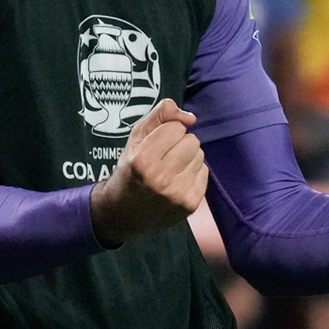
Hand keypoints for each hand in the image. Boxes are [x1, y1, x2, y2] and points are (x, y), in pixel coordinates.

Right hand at [90, 98, 207, 245]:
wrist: (123, 212)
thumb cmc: (131, 169)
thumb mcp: (135, 138)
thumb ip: (160, 115)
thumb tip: (190, 118)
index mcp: (142, 159)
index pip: (176, 127)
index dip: (166, 132)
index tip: (155, 145)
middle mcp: (160, 178)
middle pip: (192, 141)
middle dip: (180, 144)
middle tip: (164, 157)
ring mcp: (177, 193)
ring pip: (200, 155)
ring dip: (188, 158)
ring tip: (170, 170)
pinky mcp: (190, 203)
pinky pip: (205, 173)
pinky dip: (193, 173)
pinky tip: (177, 181)